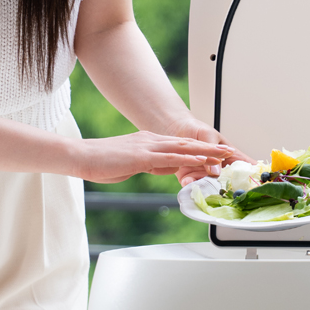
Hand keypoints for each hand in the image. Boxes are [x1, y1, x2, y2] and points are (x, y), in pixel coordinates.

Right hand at [75, 130, 232, 183]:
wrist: (80, 156)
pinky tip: (201, 162)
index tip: (215, 153)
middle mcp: (151, 140)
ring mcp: (147, 147)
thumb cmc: (100, 162)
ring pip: (183, 149)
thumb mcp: (130, 164)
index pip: (179, 146)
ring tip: (223, 155)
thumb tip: (163, 168)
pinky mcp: (141, 156)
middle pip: (186, 144)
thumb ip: (149, 164)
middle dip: (209, 148)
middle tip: (228, 151)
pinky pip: (169, 158)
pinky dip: (188, 160)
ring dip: (205, 152)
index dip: (200, 149)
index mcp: (148, 142)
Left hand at [162, 116, 252, 186]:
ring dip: (207, 188)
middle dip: (228, 189)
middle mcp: (220, 168)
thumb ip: (211, 151)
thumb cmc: (197, 129)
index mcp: (230, 156)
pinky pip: (192, 185)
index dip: (254, 177)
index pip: (248, 167)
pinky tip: (188, 182)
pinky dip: (190, 185)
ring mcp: (206, 174)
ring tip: (202, 185)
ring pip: (211, 187)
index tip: (255, 186)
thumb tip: (216, 171)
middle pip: (230, 183)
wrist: (176, 130)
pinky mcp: (191, 177)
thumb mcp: (208, 135)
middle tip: (224, 191)